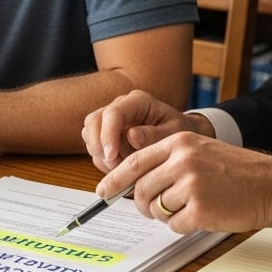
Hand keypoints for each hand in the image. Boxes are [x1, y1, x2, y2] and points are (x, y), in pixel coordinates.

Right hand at [82, 89, 212, 172]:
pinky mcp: (107, 136)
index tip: (112, 155)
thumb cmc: (180, 131)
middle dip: (99, 146)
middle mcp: (120, 108)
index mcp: (138, 102)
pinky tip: (120, 169)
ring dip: (100, 155)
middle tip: (113, 166)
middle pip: (93, 121)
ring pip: (90, 135)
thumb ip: (154, 135)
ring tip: (121, 169)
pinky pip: (95, 149)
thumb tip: (131, 136)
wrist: (182, 136)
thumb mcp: (175, 133)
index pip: (113, 113)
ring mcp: (111, 122)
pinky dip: (103, 161)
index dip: (108, 134)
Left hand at [97, 131, 271, 234]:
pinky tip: (200, 216)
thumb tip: (132, 180)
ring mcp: (191, 185)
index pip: (135, 161)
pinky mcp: (201, 209)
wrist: (269, 185)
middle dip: (144, 204)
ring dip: (165, 215)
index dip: (115, 179)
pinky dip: (182, 225)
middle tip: (156, 208)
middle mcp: (183, 161)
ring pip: (156, 208)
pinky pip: (174, 225)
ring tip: (186, 208)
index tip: (103, 192)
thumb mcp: (199, 150)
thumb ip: (167, 159)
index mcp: (179, 143)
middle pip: (142, 189)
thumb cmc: (235, 170)